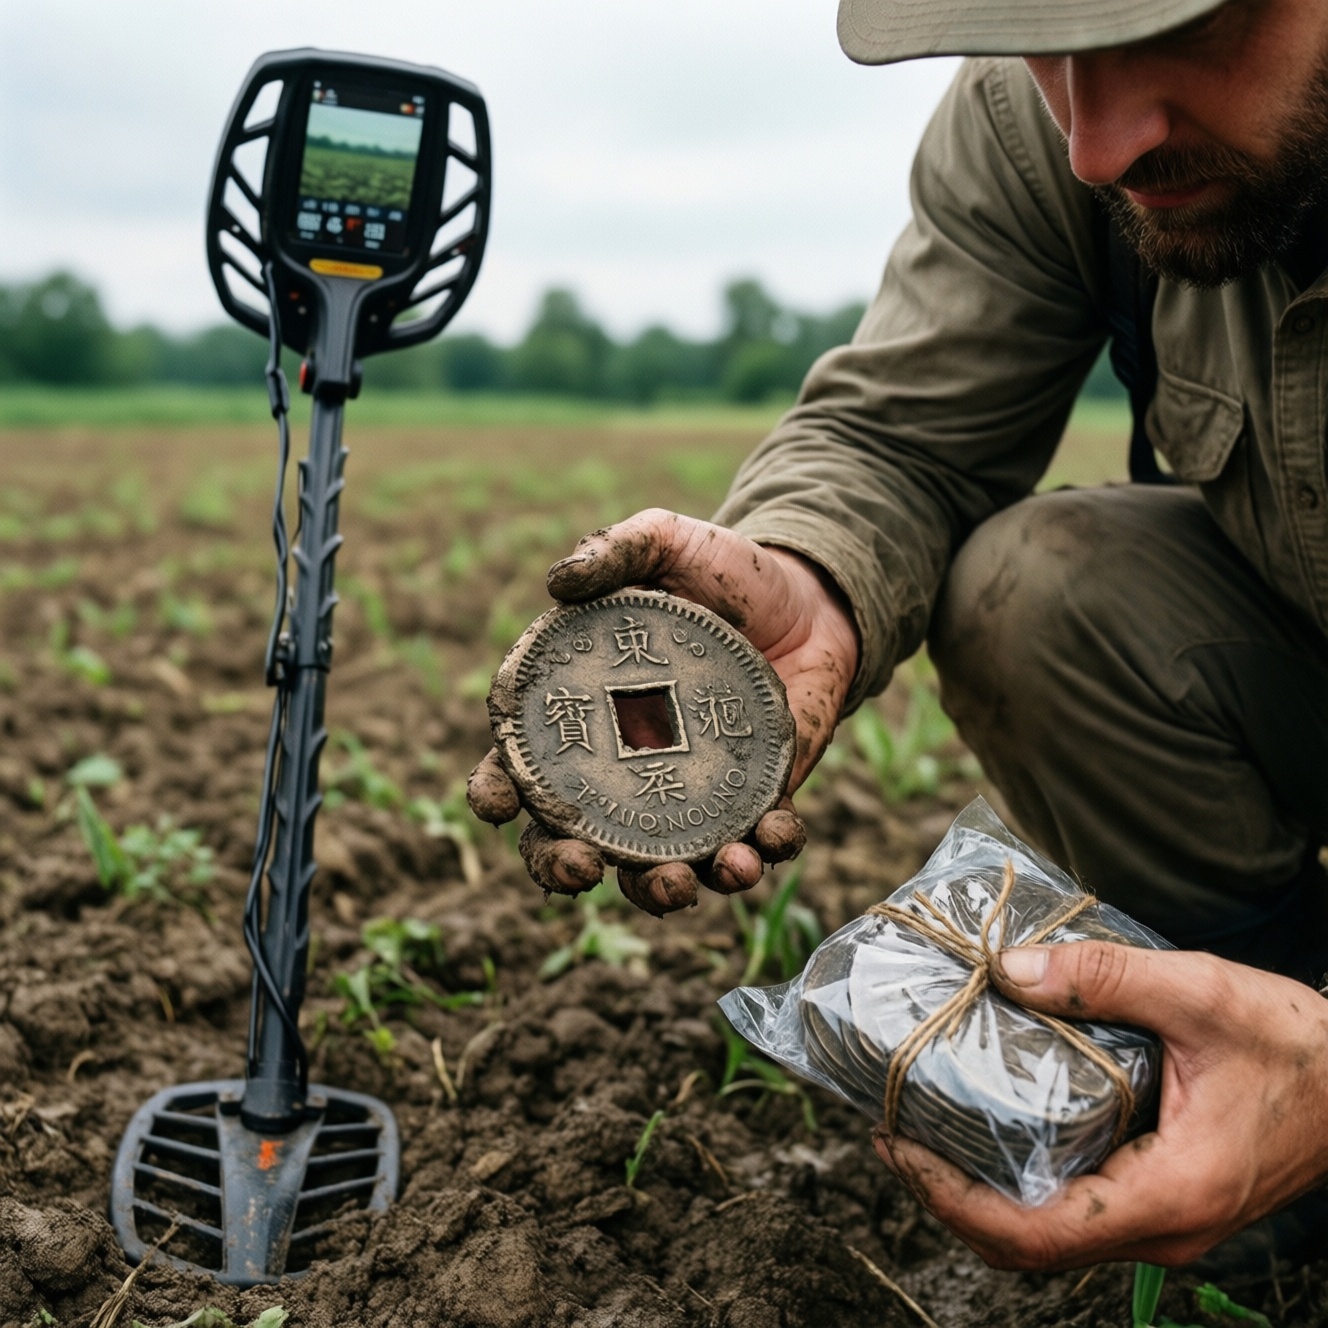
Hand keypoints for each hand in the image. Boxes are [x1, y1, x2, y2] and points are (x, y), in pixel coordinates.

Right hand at [467, 507, 859, 914]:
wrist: (809, 596)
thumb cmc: (720, 571)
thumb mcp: (665, 541)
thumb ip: (614, 550)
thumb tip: (558, 582)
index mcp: (582, 714)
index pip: (520, 766)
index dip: (495, 791)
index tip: (495, 802)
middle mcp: (623, 771)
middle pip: (571, 842)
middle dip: (563, 868)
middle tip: (582, 868)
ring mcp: (687, 796)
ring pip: (655, 868)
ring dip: (660, 890)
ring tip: (682, 884)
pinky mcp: (753, 804)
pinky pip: (750, 847)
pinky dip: (758, 855)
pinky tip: (768, 841)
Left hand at [873, 941, 1327, 1268]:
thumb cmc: (1301, 1047)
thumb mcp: (1202, 993)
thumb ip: (1105, 978)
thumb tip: (1010, 966)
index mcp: (1170, 1195)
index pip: (1035, 1233)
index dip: (952, 1198)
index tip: (897, 1145)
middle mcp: (1163, 1226)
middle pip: (1028, 1245)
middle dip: (948, 1197)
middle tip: (892, 1132)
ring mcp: (1165, 1221)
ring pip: (1050, 1235)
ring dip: (979, 1194)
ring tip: (925, 1129)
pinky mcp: (1164, 1199)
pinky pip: (1076, 1211)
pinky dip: (1020, 1183)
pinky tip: (993, 1128)